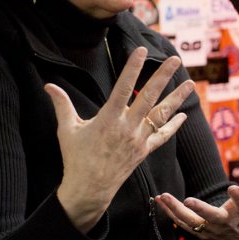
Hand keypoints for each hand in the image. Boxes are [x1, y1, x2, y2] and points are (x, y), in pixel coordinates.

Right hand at [44, 47, 194, 232]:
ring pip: (161, 115)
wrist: (89, 189)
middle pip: (149, 97)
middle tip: (175, 59)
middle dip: (163, 77)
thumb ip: (62, 105)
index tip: (141, 51)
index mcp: (108, 118)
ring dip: (176, 98)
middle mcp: (127, 127)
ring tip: (190, 83)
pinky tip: (183, 115)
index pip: (124, 87)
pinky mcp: (143, 151)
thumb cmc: (76, 158)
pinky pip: (162, 136)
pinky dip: (174, 126)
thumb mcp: (67, 130)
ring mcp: (138, 139)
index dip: (133, 68)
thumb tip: (48, 85)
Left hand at [155, 148, 238, 239]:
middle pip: (212, 216)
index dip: (238, 197)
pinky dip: (171, 214)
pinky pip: (184, 225)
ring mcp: (212, 229)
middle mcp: (226, 222)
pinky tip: (160, 201)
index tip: (233, 188)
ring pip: (192, 222)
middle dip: (200, 209)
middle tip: (188, 200)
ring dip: (176, 210)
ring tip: (163, 196)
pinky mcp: (201, 233)